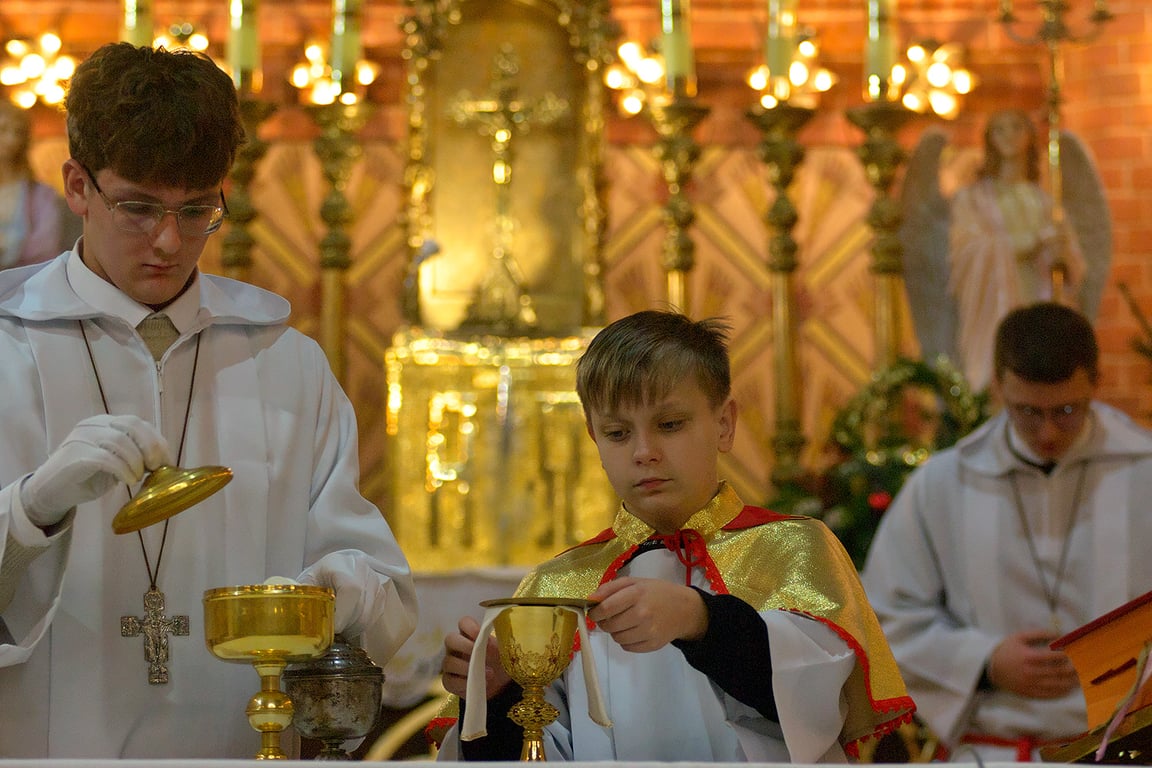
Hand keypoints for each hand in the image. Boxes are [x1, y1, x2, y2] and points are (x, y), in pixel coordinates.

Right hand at [21, 414, 169, 527]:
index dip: (157, 441)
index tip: (168, 462)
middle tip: (156, 466)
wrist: (51, 492)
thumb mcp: (117, 465)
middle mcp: (94, 424)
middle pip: (132, 425)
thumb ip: (135, 457)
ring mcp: (83, 437)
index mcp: (105, 423)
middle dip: (151, 446)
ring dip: (136, 461)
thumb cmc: (87, 477)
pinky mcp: (76, 454)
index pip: (138, 423)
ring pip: (120, 440)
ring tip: (137, 478)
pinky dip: (123, 470)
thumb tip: (162, 461)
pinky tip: (128, 481)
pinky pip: (106, 458)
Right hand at [442, 615, 510, 699]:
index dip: (470, 627)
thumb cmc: (498, 662)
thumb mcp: (501, 652)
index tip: (481, 635)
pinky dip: (463, 683)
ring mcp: (450, 664)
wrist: (499, 685)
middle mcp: (456, 647)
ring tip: (488, 673)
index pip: (463, 623)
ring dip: (467, 667)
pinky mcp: (449, 681)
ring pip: (448, 662)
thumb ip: (497, 644)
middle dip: (464, 645)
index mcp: (469, 635)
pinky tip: (477, 683)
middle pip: (450, 639)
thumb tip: (492, 642)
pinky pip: (449, 680)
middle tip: (478, 652)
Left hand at [588, 577, 706, 652]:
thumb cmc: (657, 593)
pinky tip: (633, 630)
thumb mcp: (635, 582)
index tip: (594, 612)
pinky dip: (625, 640)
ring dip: (615, 631)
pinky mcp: (652, 645)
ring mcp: (648, 631)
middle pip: (609, 625)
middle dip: (604, 622)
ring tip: (624, 622)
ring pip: (616, 638)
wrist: (685, 609)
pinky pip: (627, 647)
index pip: (606, 608)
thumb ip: (611, 588)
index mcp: (637, 594)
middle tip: (610, 617)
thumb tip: (590, 599)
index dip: (595, 612)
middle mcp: (643, 613)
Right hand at [987, 629, 1078, 698]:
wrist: (989, 667)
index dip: (1068, 654)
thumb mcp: (1019, 637)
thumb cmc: (1006, 649)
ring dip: (1071, 682)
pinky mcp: (1029, 693)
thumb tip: (1059, 633)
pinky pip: (1049, 694)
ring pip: (1057, 684)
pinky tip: (1068, 688)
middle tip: (1084, 666)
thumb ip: (1039, 633)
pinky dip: (1061, 691)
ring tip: (1080, 678)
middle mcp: (1031, 671)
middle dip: (1074, 669)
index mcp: (1028, 656)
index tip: (1077, 652)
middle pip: (1059, 671)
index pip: (1055, 656)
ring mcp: (1030, 684)